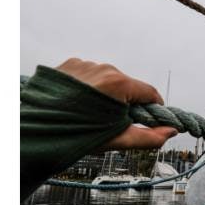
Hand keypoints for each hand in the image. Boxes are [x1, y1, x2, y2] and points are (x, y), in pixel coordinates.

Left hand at [55, 58, 178, 150]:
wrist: (34, 129)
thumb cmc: (74, 136)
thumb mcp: (116, 140)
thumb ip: (148, 137)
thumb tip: (170, 132)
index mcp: (118, 83)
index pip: (149, 93)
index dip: (152, 109)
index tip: (148, 121)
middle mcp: (103, 68)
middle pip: (127, 86)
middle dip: (125, 103)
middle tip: (111, 124)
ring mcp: (84, 64)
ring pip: (106, 80)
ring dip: (105, 95)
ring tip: (89, 115)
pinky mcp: (68, 65)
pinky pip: (87, 75)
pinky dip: (87, 89)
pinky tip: (76, 104)